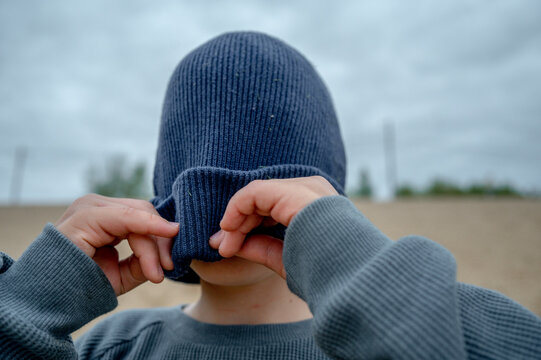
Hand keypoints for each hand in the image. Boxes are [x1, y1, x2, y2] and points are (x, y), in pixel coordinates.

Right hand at [54, 194, 178, 295]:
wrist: (48, 301)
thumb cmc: (82, 286)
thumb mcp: (121, 275)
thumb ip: (144, 261)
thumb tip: (168, 255)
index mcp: (104, 217)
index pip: (144, 217)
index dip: (163, 238)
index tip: (172, 265)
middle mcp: (97, 207)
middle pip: (144, 212)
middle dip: (161, 241)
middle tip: (168, 268)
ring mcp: (90, 207)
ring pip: (139, 215)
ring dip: (152, 245)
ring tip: (156, 273)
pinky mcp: (86, 215)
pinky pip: (126, 216)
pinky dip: (147, 227)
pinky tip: (164, 240)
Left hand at [208, 176, 338, 278]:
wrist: (351, 275)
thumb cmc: (326, 271)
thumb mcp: (287, 258)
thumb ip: (262, 247)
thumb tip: (228, 244)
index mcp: (317, 204)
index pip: (272, 207)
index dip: (247, 226)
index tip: (229, 250)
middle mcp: (312, 191)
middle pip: (263, 201)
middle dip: (240, 224)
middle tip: (223, 248)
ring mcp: (304, 188)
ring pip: (257, 196)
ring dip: (237, 220)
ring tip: (226, 246)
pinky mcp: (292, 192)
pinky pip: (254, 193)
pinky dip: (237, 208)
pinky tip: (229, 228)